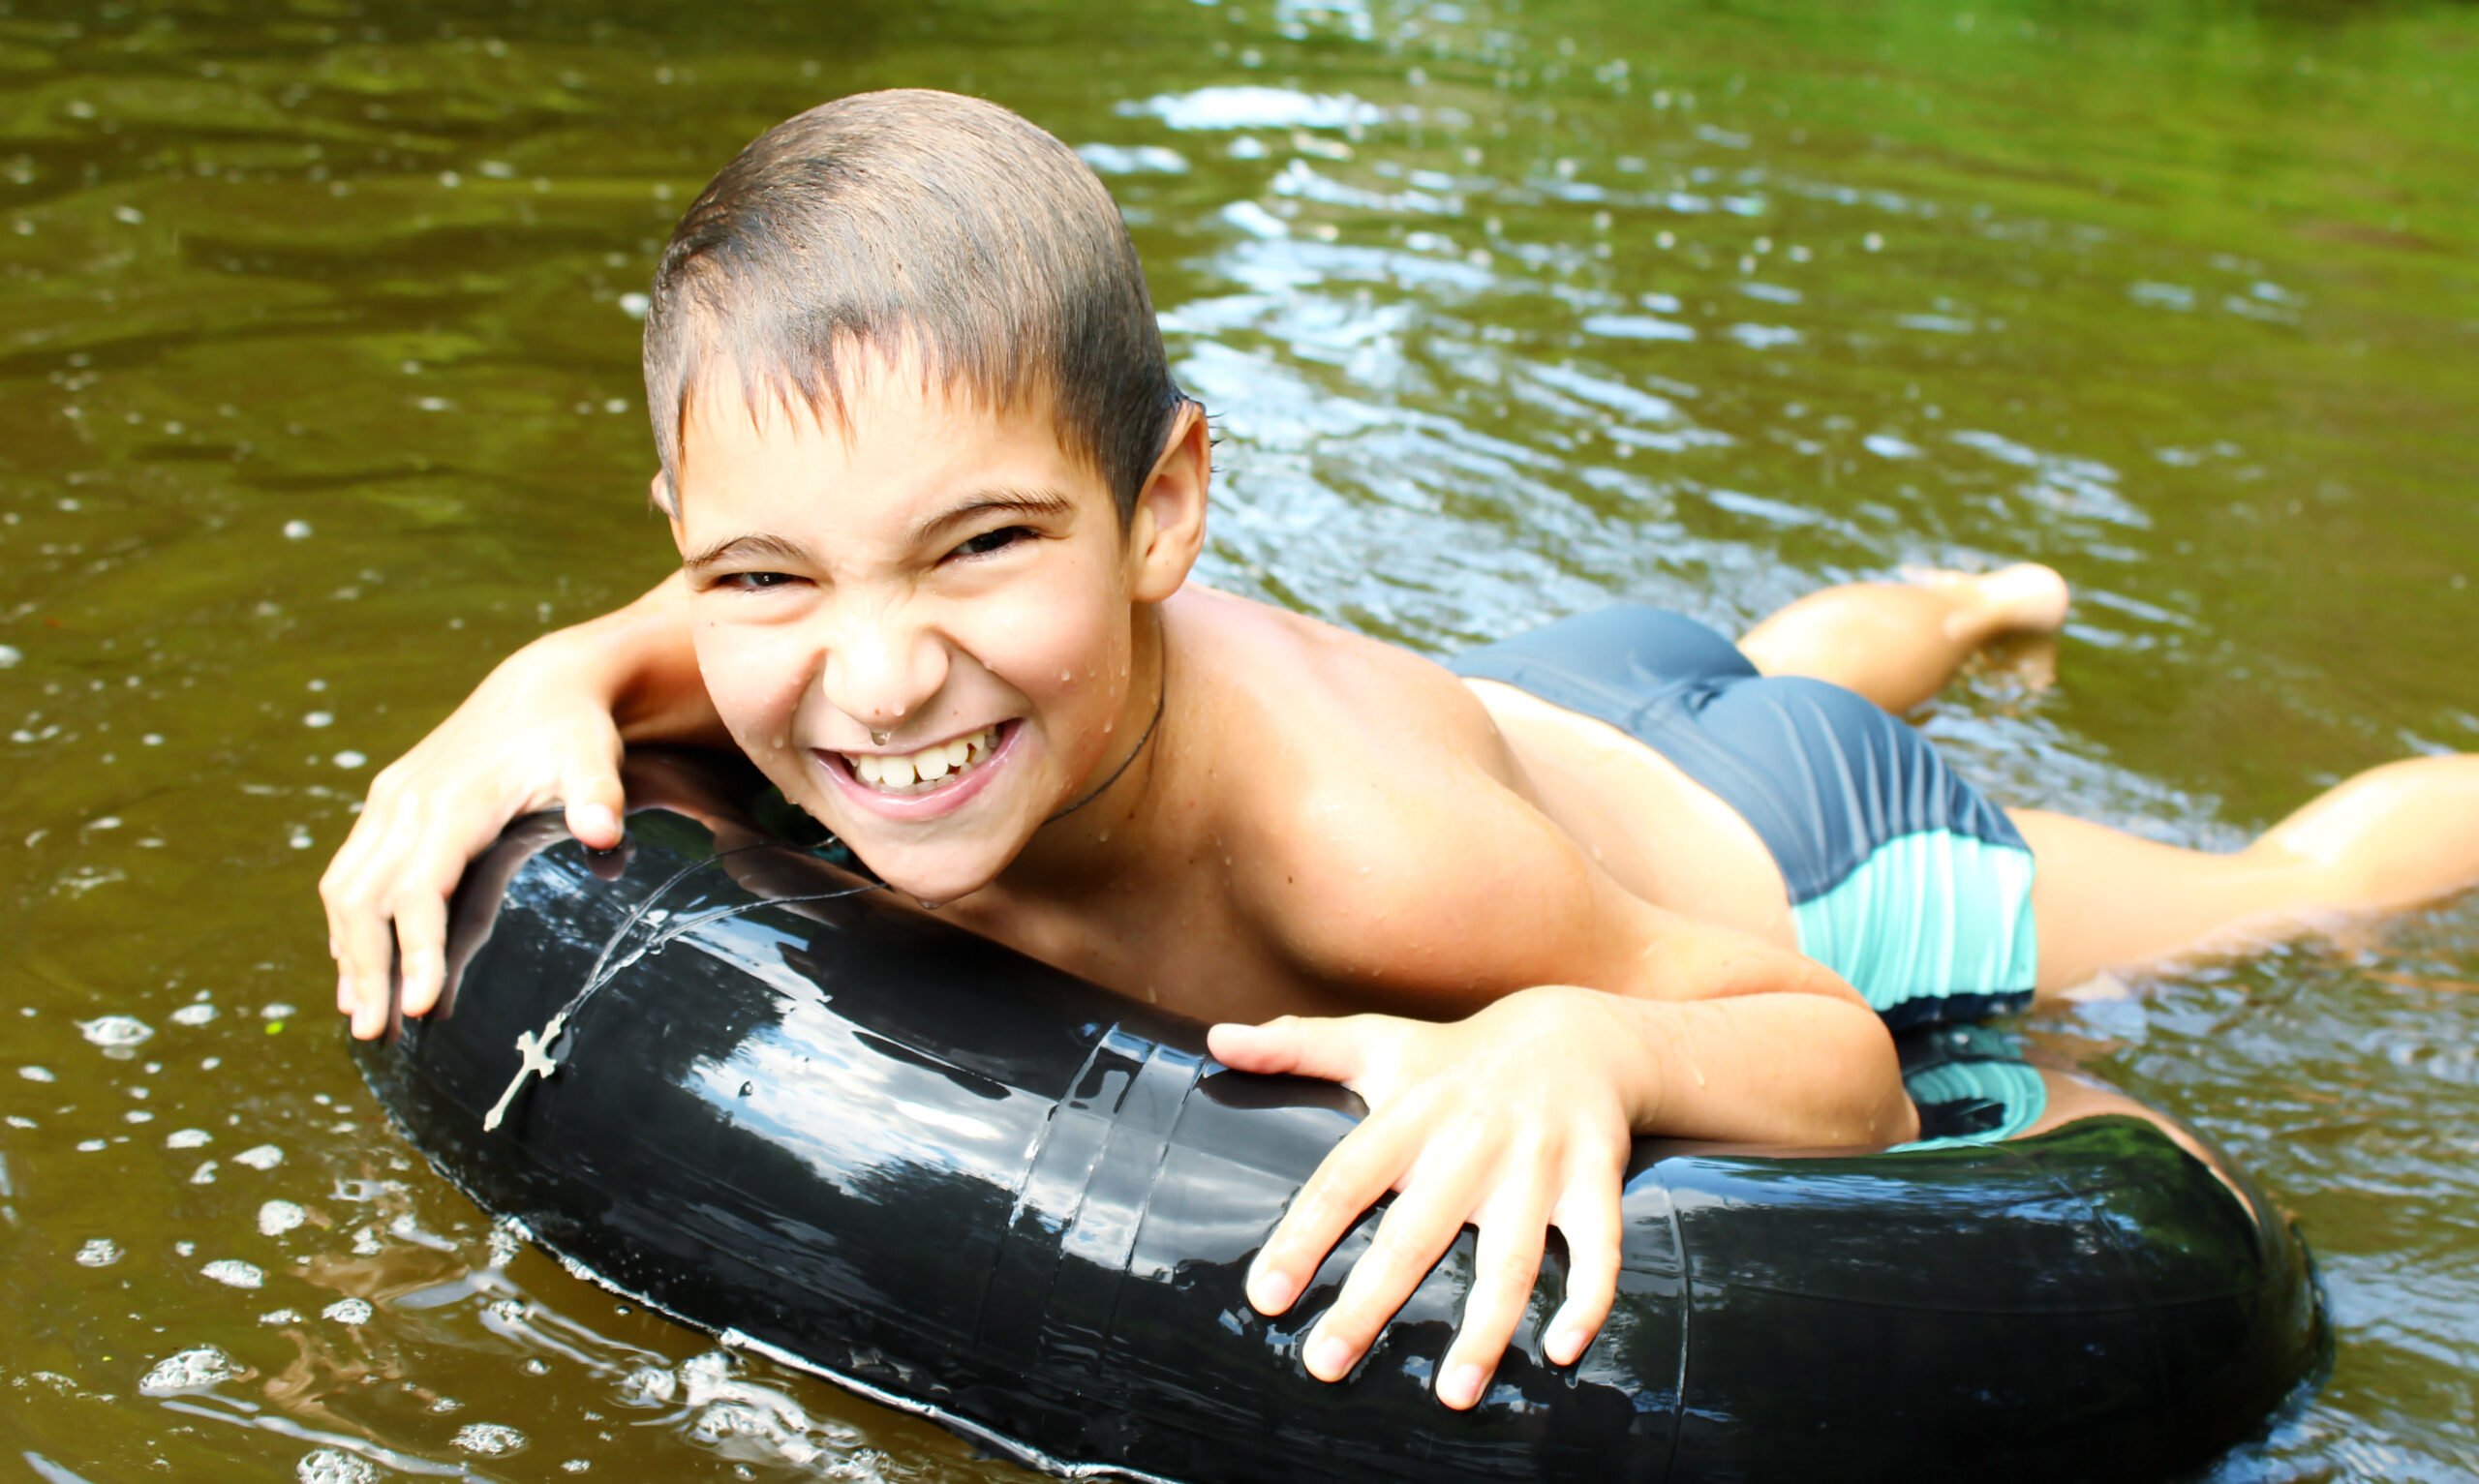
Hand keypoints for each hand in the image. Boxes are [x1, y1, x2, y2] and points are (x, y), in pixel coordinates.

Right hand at [320, 636, 629, 1039]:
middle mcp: (406, 802)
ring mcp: (390, 802)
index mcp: (452, 801)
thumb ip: (600, 797)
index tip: (419, 1006)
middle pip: (367, 897)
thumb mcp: (595, 759)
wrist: (546, 686)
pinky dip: (348, 922)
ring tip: (359, 1016)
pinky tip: (354, 968)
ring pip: (347, 887)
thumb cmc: (574, 734)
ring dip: (349, 952)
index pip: (421, 888)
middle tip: (376, 1035)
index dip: (417, 948)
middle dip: (367, 968)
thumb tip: (605, 836)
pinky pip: (351, 871)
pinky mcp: (388, 805)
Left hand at [1206, 986, 1646, 1409]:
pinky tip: (1560, 1353)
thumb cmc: (1456, 1056)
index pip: (1345, 1180)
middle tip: (1325, 1366)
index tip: (1265, 1296)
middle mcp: (1472, 1141)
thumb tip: (1215, 1041)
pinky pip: (1598, 1249)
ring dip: (1484, 1331)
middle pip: (1417, 1233)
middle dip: (1371, 1303)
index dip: (1303, 1237)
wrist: (1576, 1037)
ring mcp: (1538, 1164)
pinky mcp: (1595, 1180)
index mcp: (1412, 1113)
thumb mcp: (1378, 1041)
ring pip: (1511, 1259)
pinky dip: (1587, 1300)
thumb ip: (1297, 1047)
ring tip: (1451, 1395)